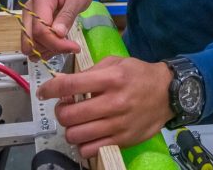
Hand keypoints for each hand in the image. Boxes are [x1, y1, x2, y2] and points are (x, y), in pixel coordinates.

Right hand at [21, 0, 92, 58]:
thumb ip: (68, 14)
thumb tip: (58, 33)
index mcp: (41, 0)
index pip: (40, 30)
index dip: (56, 43)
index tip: (74, 47)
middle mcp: (29, 9)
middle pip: (30, 40)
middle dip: (50, 49)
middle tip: (69, 46)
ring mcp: (28, 17)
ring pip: (30, 45)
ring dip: (47, 50)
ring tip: (65, 43)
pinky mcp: (31, 24)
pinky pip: (33, 43)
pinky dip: (45, 48)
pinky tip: (59, 43)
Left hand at [37, 57, 173, 157]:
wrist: (169, 93)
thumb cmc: (139, 75)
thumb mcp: (116, 62)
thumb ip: (91, 71)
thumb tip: (65, 83)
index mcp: (111, 79)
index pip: (70, 86)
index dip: (50, 89)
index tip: (43, 92)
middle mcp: (114, 102)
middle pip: (69, 115)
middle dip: (60, 111)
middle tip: (65, 107)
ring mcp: (118, 124)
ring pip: (76, 135)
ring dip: (70, 129)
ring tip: (76, 122)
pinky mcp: (122, 140)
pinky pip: (90, 149)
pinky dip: (83, 144)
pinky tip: (87, 134)